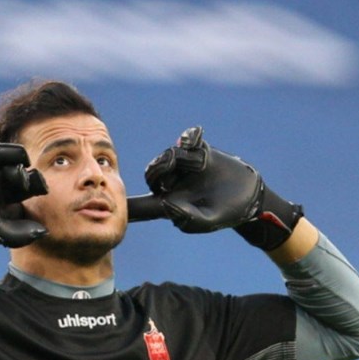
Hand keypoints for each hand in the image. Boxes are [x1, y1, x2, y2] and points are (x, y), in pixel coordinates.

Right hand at [0, 144, 48, 254]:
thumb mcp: (2, 231)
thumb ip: (23, 235)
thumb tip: (45, 231)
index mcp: (6, 201)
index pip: (28, 194)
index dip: (37, 191)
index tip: (45, 191)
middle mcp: (1, 186)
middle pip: (24, 178)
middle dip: (33, 179)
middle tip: (37, 181)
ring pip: (15, 164)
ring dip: (22, 168)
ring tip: (22, 174)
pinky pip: (4, 151)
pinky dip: (15, 152)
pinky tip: (23, 160)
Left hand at [129, 127, 302, 249]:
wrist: (248, 195)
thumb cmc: (224, 213)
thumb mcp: (206, 222)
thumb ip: (187, 219)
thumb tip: (167, 203)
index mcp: (167, 202)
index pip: (142, 205)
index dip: (127, 205)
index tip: (110, 203)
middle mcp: (172, 182)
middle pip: (151, 172)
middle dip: (159, 170)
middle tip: (174, 169)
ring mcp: (184, 165)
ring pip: (171, 155)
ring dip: (184, 159)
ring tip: (202, 165)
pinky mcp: (198, 150)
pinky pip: (188, 140)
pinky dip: (190, 138)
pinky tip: (195, 137)